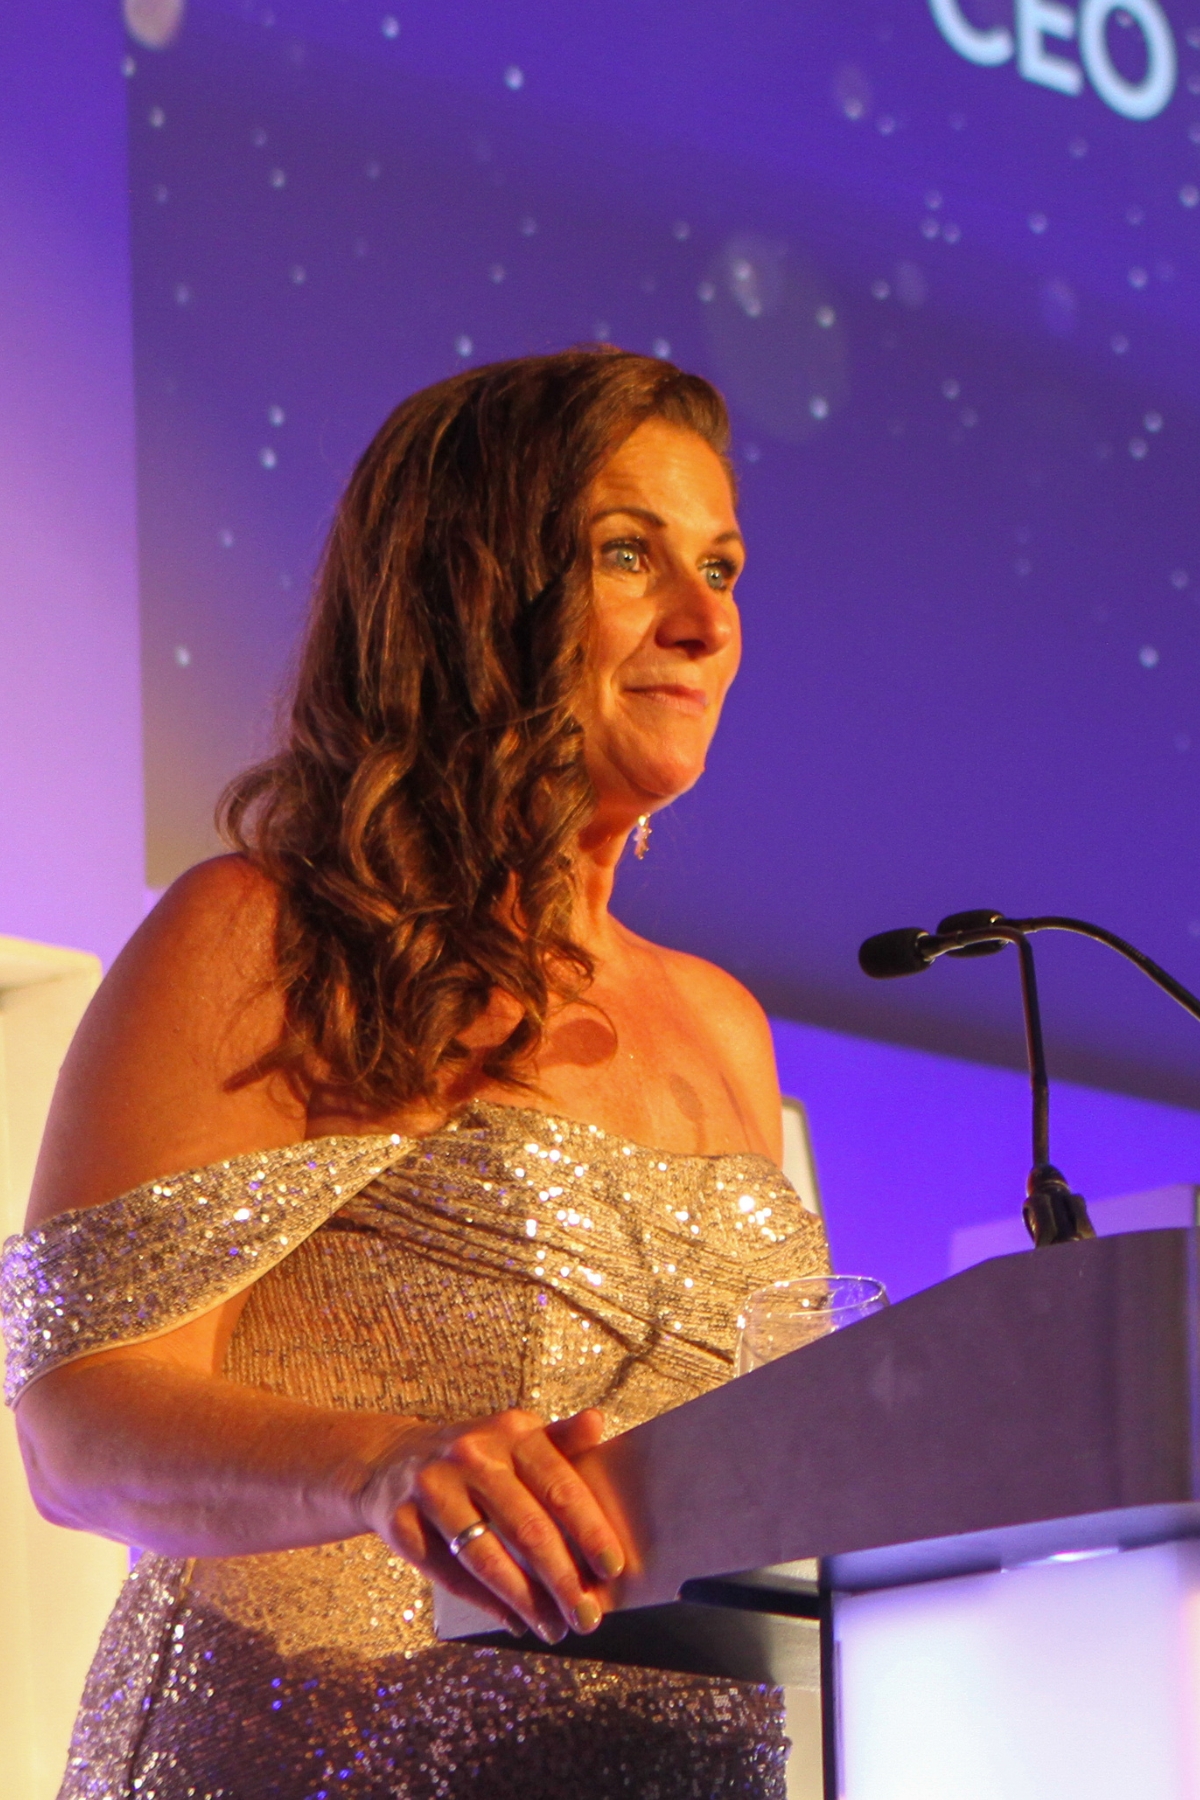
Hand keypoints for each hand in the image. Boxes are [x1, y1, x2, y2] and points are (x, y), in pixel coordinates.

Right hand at [357, 1407, 625, 1642]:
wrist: (391, 1460)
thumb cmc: (475, 1457)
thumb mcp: (515, 1439)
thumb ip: (560, 1441)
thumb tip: (598, 1423)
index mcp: (510, 1433)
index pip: (559, 1484)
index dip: (589, 1530)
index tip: (614, 1570)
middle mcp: (471, 1456)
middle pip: (526, 1528)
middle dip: (563, 1580)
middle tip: (588, 1617)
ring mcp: (432, 1488)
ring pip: (486, 1557)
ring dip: (527, 1601)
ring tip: (554, 1628)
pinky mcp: (401, 1523)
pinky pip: (451, 1574)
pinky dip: (488, 1604)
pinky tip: (516, 1621)